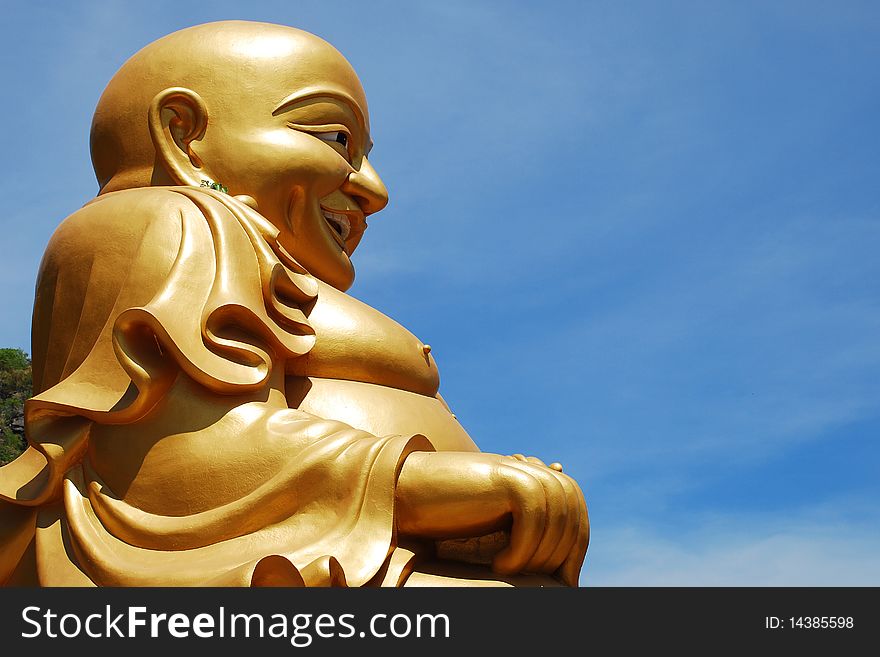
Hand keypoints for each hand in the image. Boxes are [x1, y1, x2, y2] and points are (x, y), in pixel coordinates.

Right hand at [395, 451, 588, 585]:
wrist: (408, 492)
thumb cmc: (449, 516)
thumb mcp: (497, 528)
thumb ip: (530, 534)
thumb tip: (568, 573)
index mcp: (537, 481)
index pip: (578, 519)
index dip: (573, 554)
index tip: (561, 583)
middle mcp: (535, 473)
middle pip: (574, 521)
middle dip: (559, 558)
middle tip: (529, 579)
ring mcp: (522, 472)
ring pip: (557, 522)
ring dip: (537, 556)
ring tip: (507, 570)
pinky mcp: (506, 477)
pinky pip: (533, 520)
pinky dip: (521, 551)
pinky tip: (499, 565)